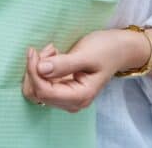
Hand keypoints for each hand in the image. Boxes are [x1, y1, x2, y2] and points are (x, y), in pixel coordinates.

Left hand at [21, 29, 140, 112]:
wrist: (118, 49)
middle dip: (35, 69)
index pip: (43, 92)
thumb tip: (40, 69)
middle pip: (36, 93)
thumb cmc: (106, 50)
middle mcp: (71, 102)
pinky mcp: (61, 88)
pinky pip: (41, 82)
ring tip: (54, 50)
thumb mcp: (87, 55)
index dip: (33, 72)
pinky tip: (54, 54)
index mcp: (79, 97)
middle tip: (51, 49)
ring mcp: (65, 97)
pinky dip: (41, 67)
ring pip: (36, 89)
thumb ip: (64, 64)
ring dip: (37, 68)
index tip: (33, 50)